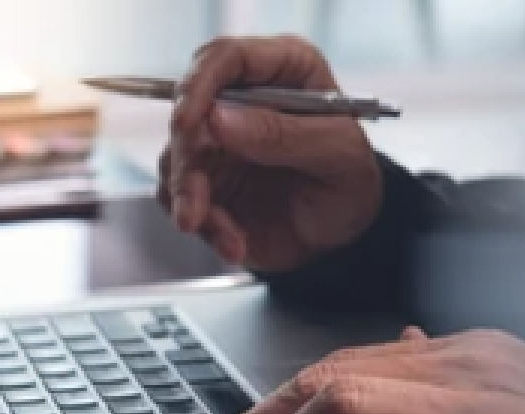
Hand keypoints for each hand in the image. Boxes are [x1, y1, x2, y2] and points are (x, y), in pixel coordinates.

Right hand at [158, 35, 381, 270]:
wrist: (341, 237)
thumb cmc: (349, 184)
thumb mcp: (337, 155)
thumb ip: (282, 134)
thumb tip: (219, 118)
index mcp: (282, 72)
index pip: (226, 59)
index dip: (198, 85)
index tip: (187, 122)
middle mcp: (241, 101)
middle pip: (188, 112)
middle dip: (187, 162)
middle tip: (196, 203)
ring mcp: (217, 143)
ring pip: (176, 158)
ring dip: (189, 200)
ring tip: (225, 234)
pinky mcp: (204, 181)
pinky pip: (179, 197)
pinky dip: (204, 226)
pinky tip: (234, 243)